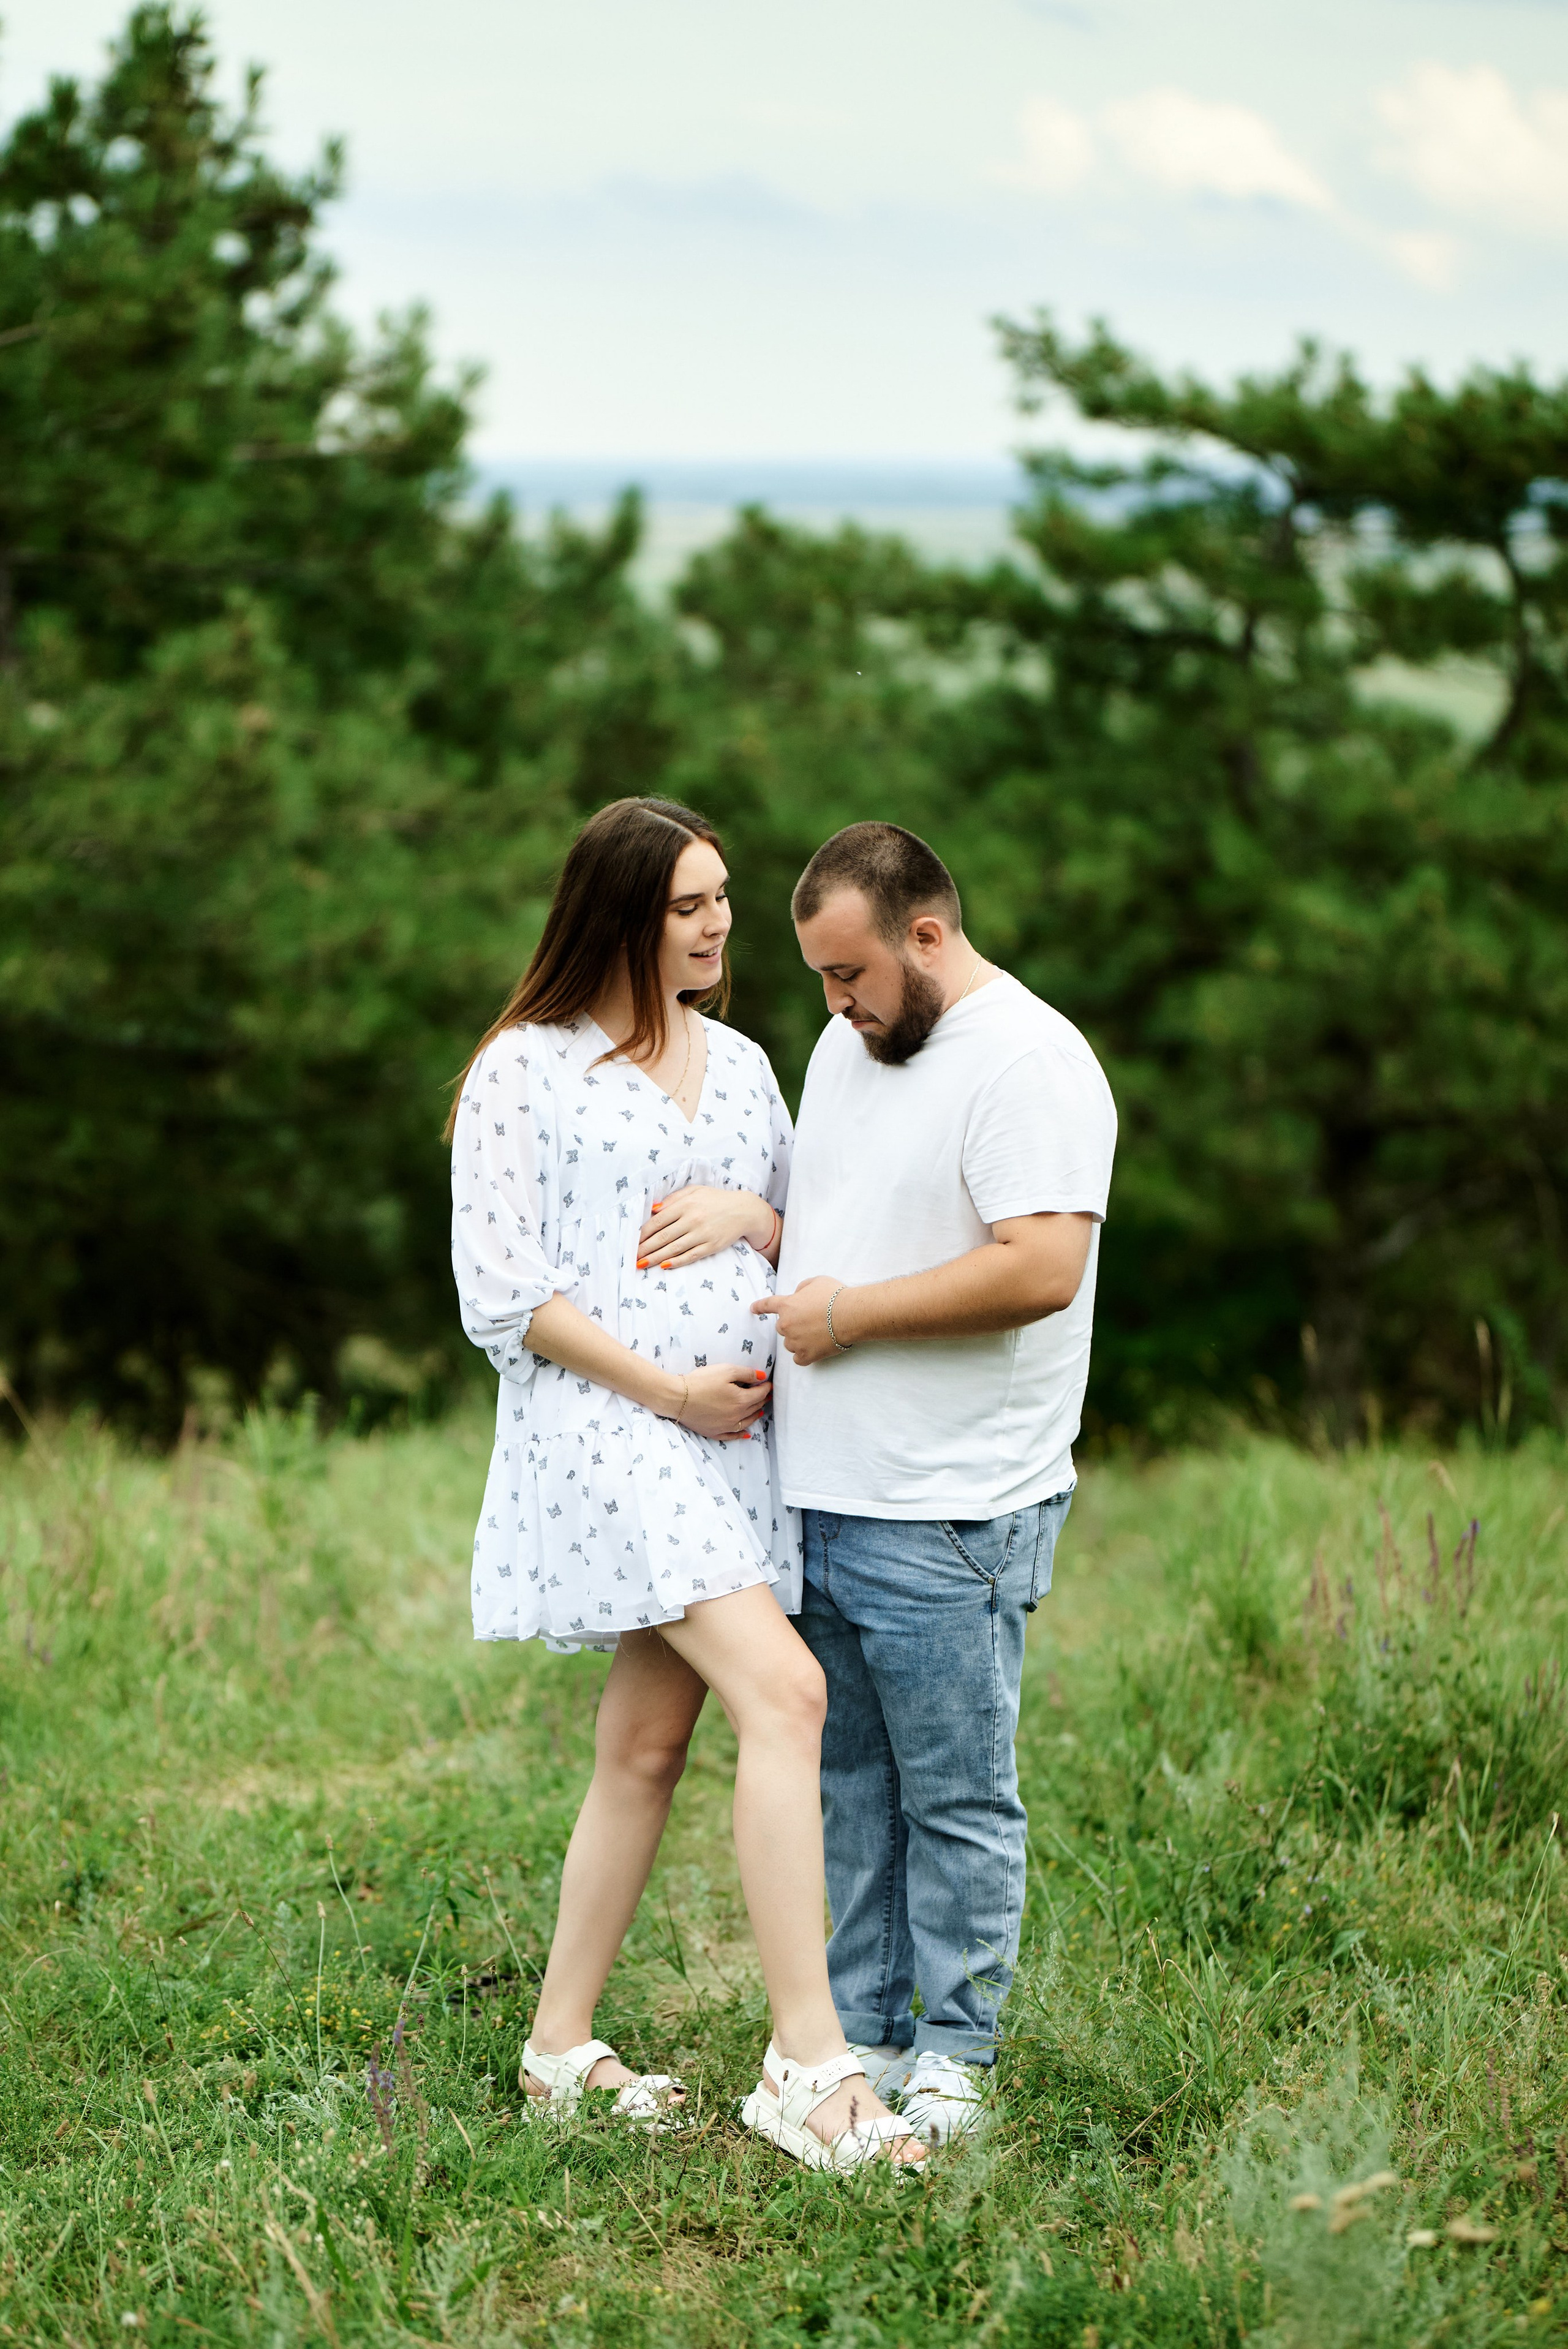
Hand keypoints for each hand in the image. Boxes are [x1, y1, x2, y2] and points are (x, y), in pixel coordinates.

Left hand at [638, 1186, 772, 1270]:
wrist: (744, 1210)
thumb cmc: (715, 1199)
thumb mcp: (694, 1191)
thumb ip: (673, 1199)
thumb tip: (653, 1209)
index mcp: (685, 1205)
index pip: (658, 1221)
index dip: (643, 1233)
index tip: (633, 1241)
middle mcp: (692, 1220)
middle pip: (663, 1237)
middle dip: (645, 1249)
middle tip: (632, 1257)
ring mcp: (702, 1234)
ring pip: (674, 1249)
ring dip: (655, 1258)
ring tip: (642, 1264)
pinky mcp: (711, 1246)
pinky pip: (690, 1256)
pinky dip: (676, 1262)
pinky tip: (664, 1266)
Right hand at [675, 1362, 771, 1439]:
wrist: (678, 1398)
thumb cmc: (701, 1381)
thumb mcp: (726, 1370)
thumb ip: (746, 1373)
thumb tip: (762, 1376)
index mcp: (741, 1400)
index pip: (760, 1393)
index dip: (766, 1387)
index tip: (768, 1383)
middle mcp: (737, 1416)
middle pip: (755, 1407)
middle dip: (762, 1399)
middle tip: (766, 1394)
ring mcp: (726, 1426)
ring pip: (747, 1422)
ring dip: (755, 1415)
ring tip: (760, 1411)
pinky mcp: (714, 1432)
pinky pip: (732, 1436)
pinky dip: (741, 1435)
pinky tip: (746, 1434)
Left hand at [749, 1275, 850, 1366]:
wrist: (850, 1315)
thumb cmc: (835, 1295)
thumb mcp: (815, 1282)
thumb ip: (801, 1289)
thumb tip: (798, 1296)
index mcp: (787, 1306)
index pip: (767, 1305)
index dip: (759, 1307)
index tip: (752, 1309)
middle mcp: (787, 1325)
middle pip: (781, 1328)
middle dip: (792, 1324)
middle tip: (810, 1321)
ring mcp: (796, 1342)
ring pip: (790, 1344)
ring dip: (798, 1340)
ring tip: (816, 1334)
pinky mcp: (807, 1355)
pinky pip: (799, 1359)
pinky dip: (804, 1355)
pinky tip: (813, 1350)